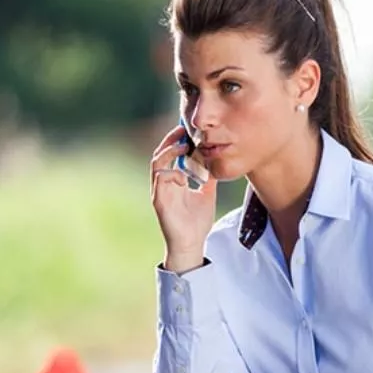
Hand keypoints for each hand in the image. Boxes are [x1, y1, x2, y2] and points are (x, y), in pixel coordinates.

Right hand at [150, 125, 217, 270]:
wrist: (192, 244)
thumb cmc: (197, 221)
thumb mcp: (207, 193)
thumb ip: (208, 176)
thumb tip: (216, 159)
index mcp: (174, 181)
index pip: (171, 155)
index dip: (178, 140)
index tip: (189, 130)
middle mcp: (164, 184)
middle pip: (161, 154)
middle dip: (171, 139)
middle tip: (183, 128)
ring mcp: (159, 191)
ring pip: (157, 163)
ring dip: (169, 151)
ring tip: (183, 144)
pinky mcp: (158, 200)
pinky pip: (159, 178)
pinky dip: (170, 170)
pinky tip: (183, 170)